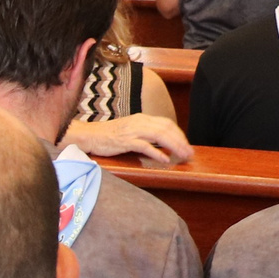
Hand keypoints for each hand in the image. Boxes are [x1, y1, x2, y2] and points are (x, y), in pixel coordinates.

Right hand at [69, 113, 191, 165]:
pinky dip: (156, 152)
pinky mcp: (125, 141)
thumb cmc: (108, 136)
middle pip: (166, 129)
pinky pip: (144, 146)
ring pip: (159, 136)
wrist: (89, 135)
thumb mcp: (130, 131)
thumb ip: (145, 134)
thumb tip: (161, 144)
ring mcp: (132, 131)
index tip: (187, 145)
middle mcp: (139, 122)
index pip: (167, 123)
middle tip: (189, 153)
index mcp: (142, 118)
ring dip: (173, 146)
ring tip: (182, 156)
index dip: (179, 134)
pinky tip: (164, 159)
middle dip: (181, 141)